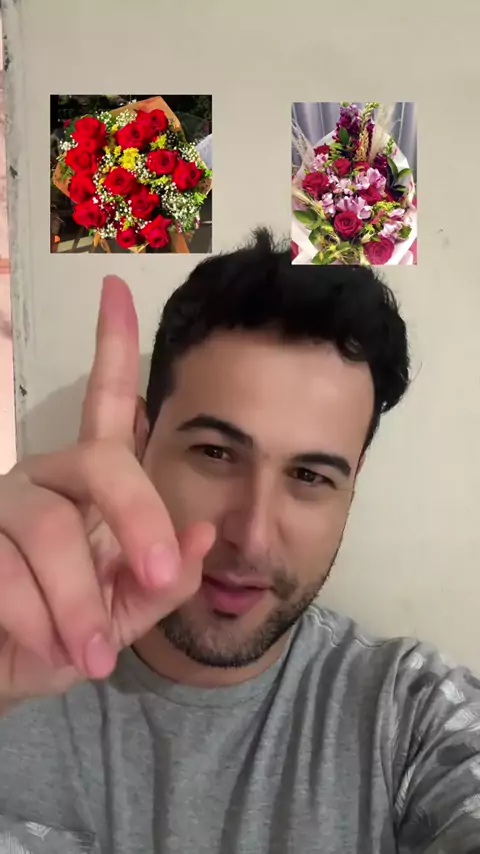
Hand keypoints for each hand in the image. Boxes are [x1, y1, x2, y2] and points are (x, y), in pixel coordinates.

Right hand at [0, 276, 214, 706]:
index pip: (107, 406)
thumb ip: (165, 578)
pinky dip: (40, 624)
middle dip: (138, 520)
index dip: (111, 347)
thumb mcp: (129, 613)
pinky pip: (7, 573)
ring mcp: (1, 506)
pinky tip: (52, 651)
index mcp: (91, 486)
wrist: (5, 676)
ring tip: (95, 655)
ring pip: (48, 530)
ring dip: (79, 603)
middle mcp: (44, 479)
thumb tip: (204, 534)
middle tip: (156, 577)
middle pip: (101, 463)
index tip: (115, 288)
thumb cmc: (69, 637)